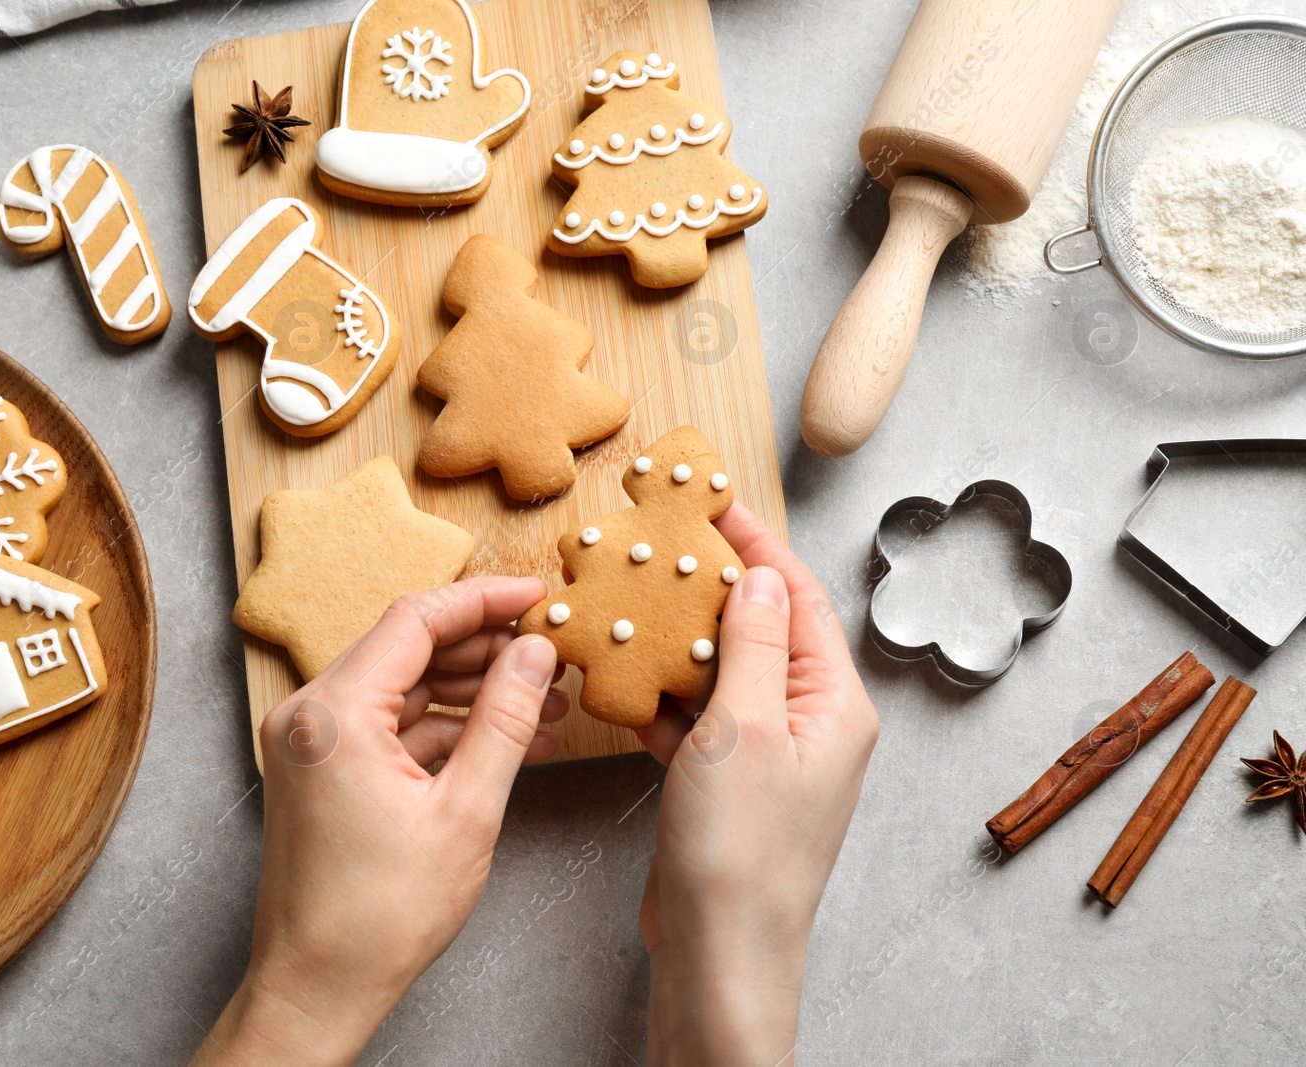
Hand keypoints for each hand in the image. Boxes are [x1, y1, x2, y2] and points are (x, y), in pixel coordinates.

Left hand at [191, 577, 566, 1066]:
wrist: (317, 987)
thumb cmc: (380, 917)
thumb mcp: (466, 811)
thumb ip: (505, 720)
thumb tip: (536, 653)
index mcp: (334, 714)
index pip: (416, 619)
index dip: (485, 600)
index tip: (538, 595)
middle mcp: (309, 714)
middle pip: (407, 647)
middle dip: (485, 647)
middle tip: (551, 651)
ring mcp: (310, 741)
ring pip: (402, 685)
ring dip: (470, 689)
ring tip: (544, 700)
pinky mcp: (320, 768)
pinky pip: (389, 724)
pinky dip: (444, 727)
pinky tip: (506, 739)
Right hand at [636, 503, 878, 1065]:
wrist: (720, 951)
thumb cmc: (742, 852)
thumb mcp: (745, 728)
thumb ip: (752, 645)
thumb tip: (759, 577)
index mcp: (835, 703)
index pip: (799, 599)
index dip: (758, 548)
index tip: (717, 508)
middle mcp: (810, 724)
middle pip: (762, 631)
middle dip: (712, 590)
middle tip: (663, 548)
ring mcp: (769, 757)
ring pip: (724, 676)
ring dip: (681, 644)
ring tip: (635, 603)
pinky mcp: (730, 785)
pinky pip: (700, 722)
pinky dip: (666, 700)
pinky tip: (627, 681)